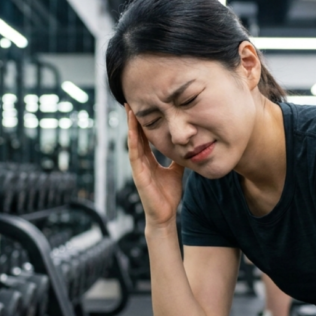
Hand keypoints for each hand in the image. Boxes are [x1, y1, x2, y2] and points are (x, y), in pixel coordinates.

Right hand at [126, 105, 183, 227]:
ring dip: (130, 126)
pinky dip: (133, 142)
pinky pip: (134, 155)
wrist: (165, 214)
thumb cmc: (168, 195)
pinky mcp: (138, 175)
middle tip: (130, 100)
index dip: (143, 121)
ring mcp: (138, 167)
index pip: (144, 136)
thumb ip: (178, 158)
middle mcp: (141, 161)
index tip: (143, 106)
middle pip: (136, 135)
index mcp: (149, 159)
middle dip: (133, 118)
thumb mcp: (176, 171)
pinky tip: (132, 131)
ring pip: (133, 142)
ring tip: (129, 110)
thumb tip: (186, 146)